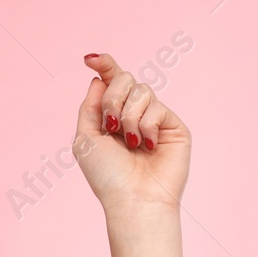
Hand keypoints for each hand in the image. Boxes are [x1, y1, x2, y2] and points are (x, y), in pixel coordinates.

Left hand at [74, 52, 190, 213]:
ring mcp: (154, 119)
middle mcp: (132, 115)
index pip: (110, 83)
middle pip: (125, 79)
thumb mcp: (85, 140)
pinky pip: (157, 106)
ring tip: (130, 142)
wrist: (133, 198)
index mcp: (111, 118)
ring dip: (128, 116)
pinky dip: (146, 125)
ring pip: (141, 90)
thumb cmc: (107, 176)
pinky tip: (147, 146)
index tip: (90, 59)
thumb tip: (99, 79)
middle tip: (111, 126)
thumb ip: (90, 107)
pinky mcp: (172, 125)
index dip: (104, 66)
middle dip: (113, 99)